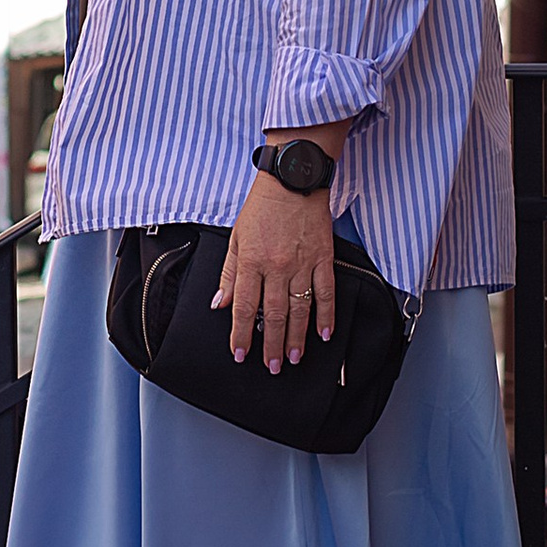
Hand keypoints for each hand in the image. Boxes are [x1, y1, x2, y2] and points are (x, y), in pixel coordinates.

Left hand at [214, 173, 336, 373]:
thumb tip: (220, 303)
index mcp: (252, 261)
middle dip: (272, 345)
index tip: (240, 353)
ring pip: (300, 309)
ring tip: (294, 358)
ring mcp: (302, 264)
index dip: (241, 334)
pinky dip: (326, 315)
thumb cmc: (262, 207)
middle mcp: (276, 266)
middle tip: (272, 366)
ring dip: (297, 338)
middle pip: (274, 315)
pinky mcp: (323, 258)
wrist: (292, 179)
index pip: (245, 307)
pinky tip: (324, 334)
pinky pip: (326, 292)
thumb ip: (229, 273)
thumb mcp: (236, 237)